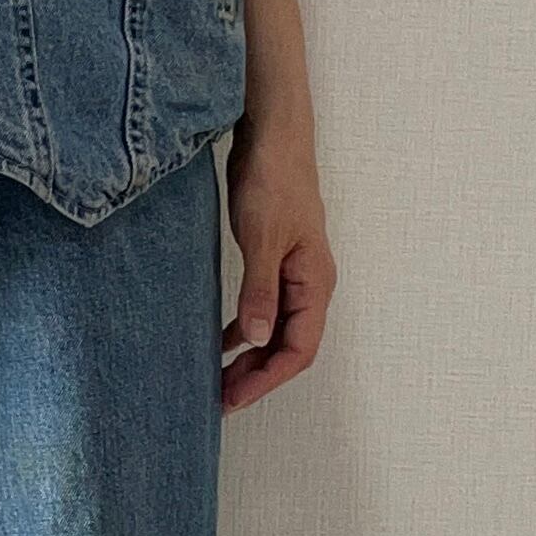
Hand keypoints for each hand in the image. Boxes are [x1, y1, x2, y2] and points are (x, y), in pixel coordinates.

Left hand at [221, 113, 334, 413]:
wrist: (273, 136)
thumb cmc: (274, 180)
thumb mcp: (262, 238)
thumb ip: (260, 291)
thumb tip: (256, 341)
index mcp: (315, 283)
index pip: (298, 350)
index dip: (267, 379)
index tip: (234, 398)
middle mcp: (311, 284)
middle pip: (289, 346)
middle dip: (257, 376)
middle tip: (220, 399)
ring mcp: (295, 272)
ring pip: (277, 329)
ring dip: (252, 356)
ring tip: (219, 378)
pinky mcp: (276, 258)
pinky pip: (266, 307)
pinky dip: (247, 327)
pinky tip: (224, 338)